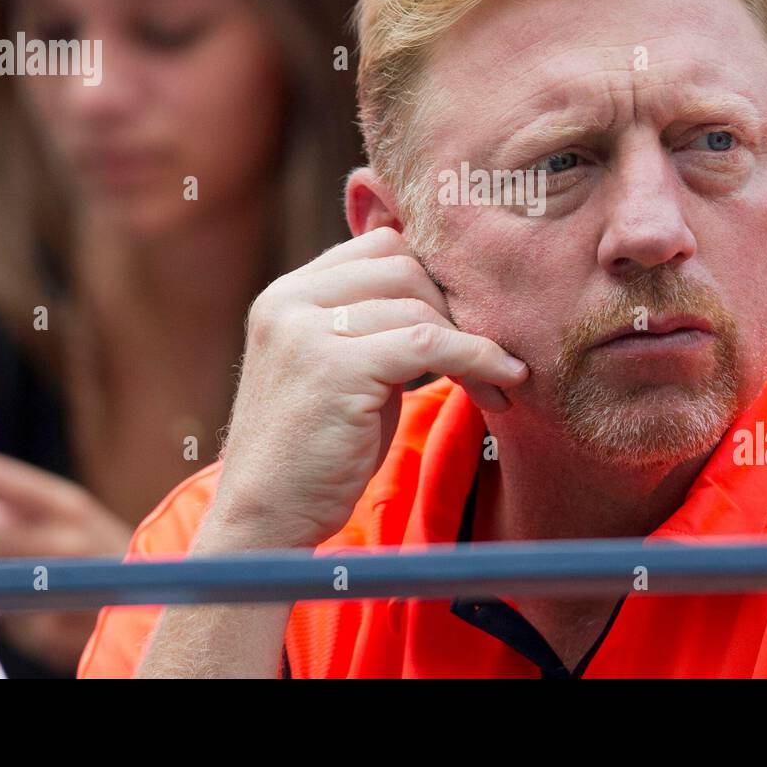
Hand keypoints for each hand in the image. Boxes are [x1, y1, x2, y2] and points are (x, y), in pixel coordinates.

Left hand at [0, 450, 134, 674]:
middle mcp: (72, 539)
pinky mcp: (61, 633)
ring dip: (1, 584)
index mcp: (69, 504)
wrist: (160, 603)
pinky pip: (16, 623)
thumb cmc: (100, 555)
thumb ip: (24, 509)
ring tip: (36, 585)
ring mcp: (67, 585)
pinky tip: (54, 616)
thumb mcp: (71, 518)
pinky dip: (25, 620)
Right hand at [207, 225, 527, 550]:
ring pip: (420, 306)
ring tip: (497, 382)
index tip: (469, 317)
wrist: (264, 521)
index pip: (381, 245)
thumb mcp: (338, 368)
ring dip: (473, 341)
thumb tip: (448, 293)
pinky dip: (477, 358)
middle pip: (405, 267)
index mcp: (287, 294)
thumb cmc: (314, 453)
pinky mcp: (334, 369)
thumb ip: (372, 324)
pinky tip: (503, 380)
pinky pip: (428, 343)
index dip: (433, 276)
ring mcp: (306, 332)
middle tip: (491, 354)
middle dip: (456, 308)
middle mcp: (289, 301)